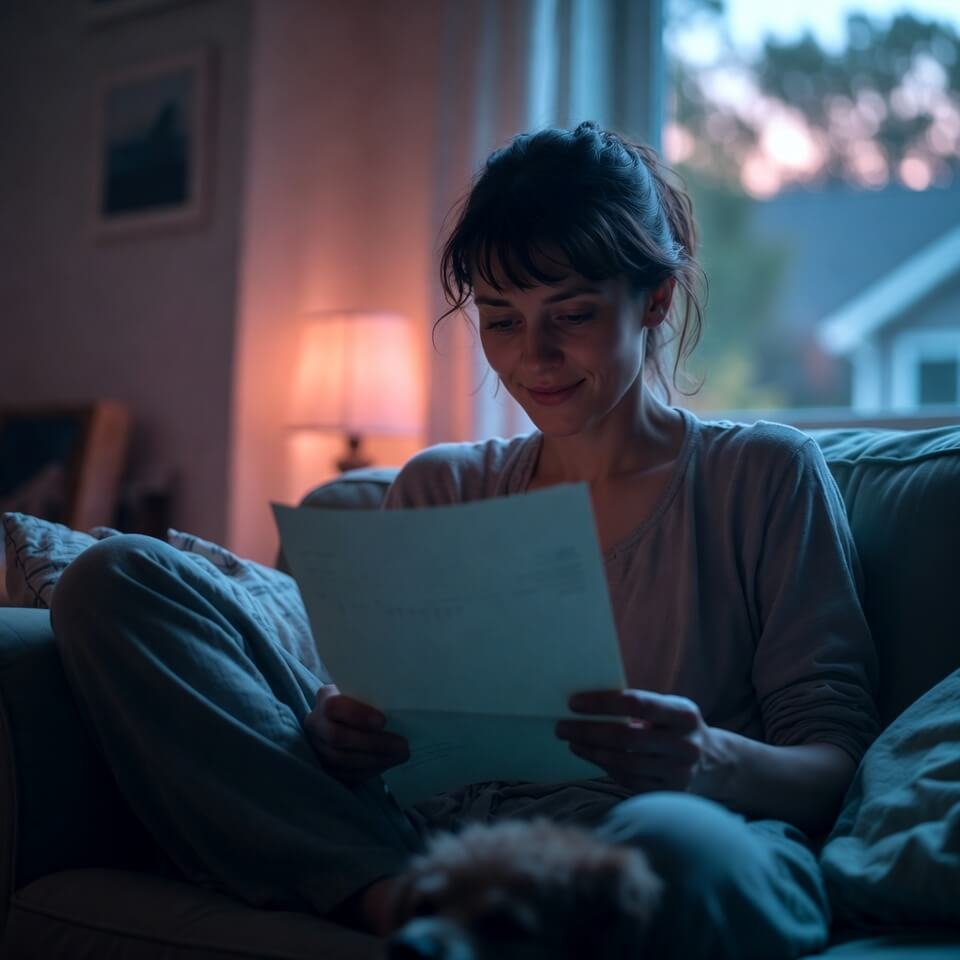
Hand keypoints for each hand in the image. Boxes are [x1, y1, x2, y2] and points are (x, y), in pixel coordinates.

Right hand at [303, 683, 409, 786]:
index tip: (383, 721)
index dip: (358, 715)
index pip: (334, 706)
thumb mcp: (365, 692)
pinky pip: (345, 773)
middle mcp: (315, 722)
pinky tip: (387, 763)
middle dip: (373, 743)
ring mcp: (317, 746)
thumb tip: (401, 708)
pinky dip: (369, 770)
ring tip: (400, 755)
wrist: (348, 718)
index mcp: (325, 697)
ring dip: (375, 760)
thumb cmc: (363, 701)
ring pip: (341, 759)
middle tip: (402, 745)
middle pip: (337, 737)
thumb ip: (374, 697)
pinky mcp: (324, 766)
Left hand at [555, 689, 711, 793]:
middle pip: (626, 737)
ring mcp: (679, 774)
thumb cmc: (673, 725)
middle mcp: (685, 745)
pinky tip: (588, 755)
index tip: (573, 703)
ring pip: (624, 762)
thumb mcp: (667, 708)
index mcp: (684, 714)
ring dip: (591, 751)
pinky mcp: (668, 794)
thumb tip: (586, 704)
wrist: (710, 761)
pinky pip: (628, 780)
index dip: (602, 703)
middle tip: (561, 726)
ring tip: (571, 740)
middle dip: (588, 731)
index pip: (637, 704)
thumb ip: (637, 705)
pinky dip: (603, 766)